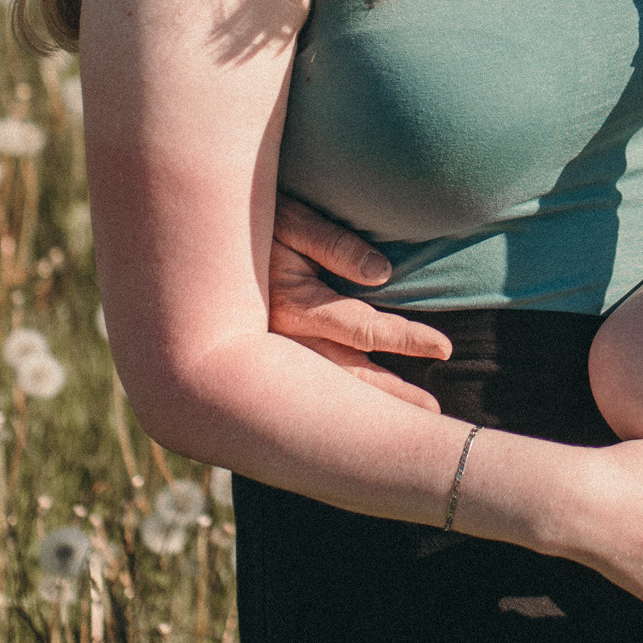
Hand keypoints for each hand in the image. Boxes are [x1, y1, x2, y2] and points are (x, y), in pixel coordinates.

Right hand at [267, 193, 451, 408]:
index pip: (364, 328)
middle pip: (348, 374)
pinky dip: (335, 398)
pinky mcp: (262, 356)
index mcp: (295, 303)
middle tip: (432, 412)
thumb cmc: (254, 220)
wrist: (198, 239)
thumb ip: (336, 245)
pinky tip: (356, 407)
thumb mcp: (293, 220)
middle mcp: (282, 338)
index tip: (444, 347)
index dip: (406, 339)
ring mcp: (270, 352)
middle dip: (391, 395)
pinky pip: (305, 383)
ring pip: (326, 386)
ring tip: (404, 422)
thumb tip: (382, 274)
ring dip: (367, 404)